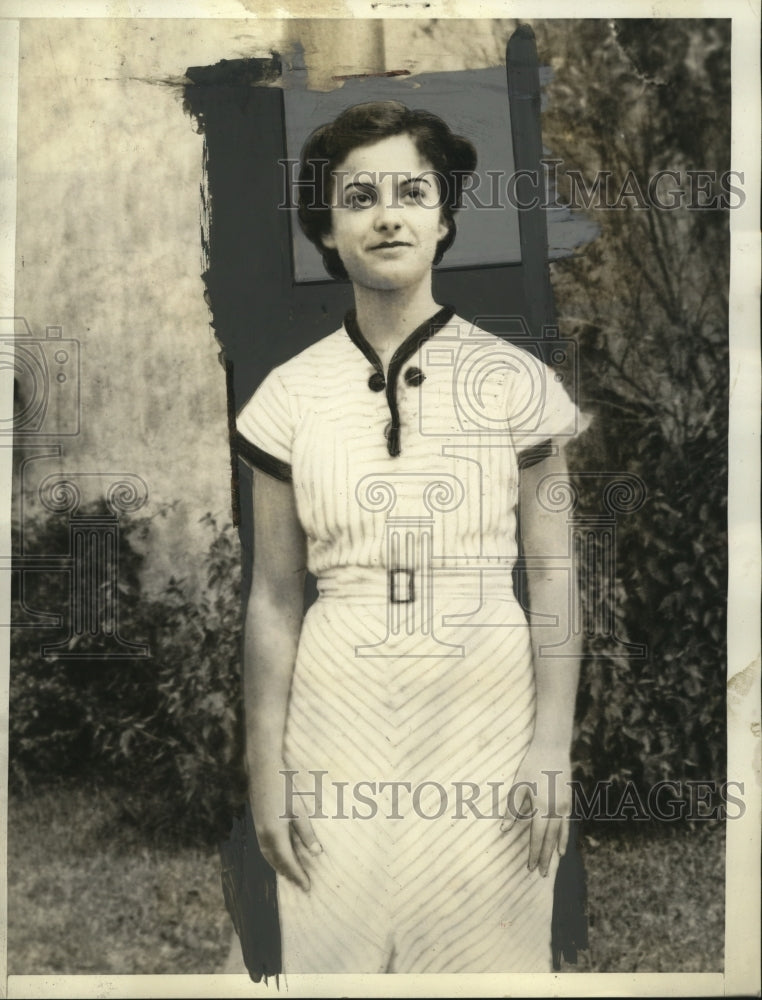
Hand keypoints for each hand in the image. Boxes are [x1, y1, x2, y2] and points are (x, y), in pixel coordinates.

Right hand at [251, 765, 322, 891]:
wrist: (263, 769)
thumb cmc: (284, 786)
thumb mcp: (299, 809)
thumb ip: (307, 833)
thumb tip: (317, 853)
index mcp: (275, 833)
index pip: (288, 862)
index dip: (298, 876)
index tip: (308, 887)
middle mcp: (264, 835)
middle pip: (277, 862)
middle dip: (289, 875)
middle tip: (302, 886)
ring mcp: (258, 830)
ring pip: (269, 856)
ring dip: (280, 868)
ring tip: (292, 876)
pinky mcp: (257, 823)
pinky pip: (265, 848)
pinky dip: (273, 858)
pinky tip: (279, 857)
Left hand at [500, 741, 572, 877]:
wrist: (552, 749)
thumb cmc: (531, 765)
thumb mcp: (518, 785)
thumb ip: (512, 809)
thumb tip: (504, 830)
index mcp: (541, 806)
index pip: (536, 836)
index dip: (533, 852)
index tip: (529, 867)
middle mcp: (555, 809)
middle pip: (549, 840)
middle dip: (544, 858)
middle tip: (540, 874)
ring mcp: (564, 806)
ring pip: (559, 835)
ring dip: (553, 852)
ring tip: (550, 867)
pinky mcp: (569, 802)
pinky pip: (566, 826)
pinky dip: (563, 839)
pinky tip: (561, 849)